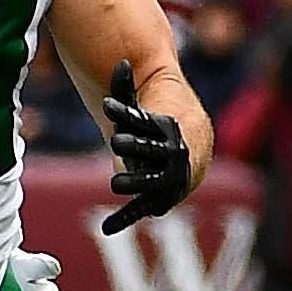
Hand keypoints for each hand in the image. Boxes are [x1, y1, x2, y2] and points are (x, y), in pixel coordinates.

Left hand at [98, 60, 193, 232]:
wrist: (185, 158)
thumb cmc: (153, 130)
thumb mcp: (137, 107)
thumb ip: (125, 88)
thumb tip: (120, 62)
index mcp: (166, 130)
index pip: (145, 121)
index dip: (127, 114)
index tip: (106, 107)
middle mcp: (170, 155)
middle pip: (152, 150)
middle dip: (135, 146)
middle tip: (117, 140)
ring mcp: (165, 179)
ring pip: (150, 181)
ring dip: (135, 181)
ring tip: (116, 182)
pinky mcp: (156, 200)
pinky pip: (140, 209)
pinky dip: (124, 218)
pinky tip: (106, 228)